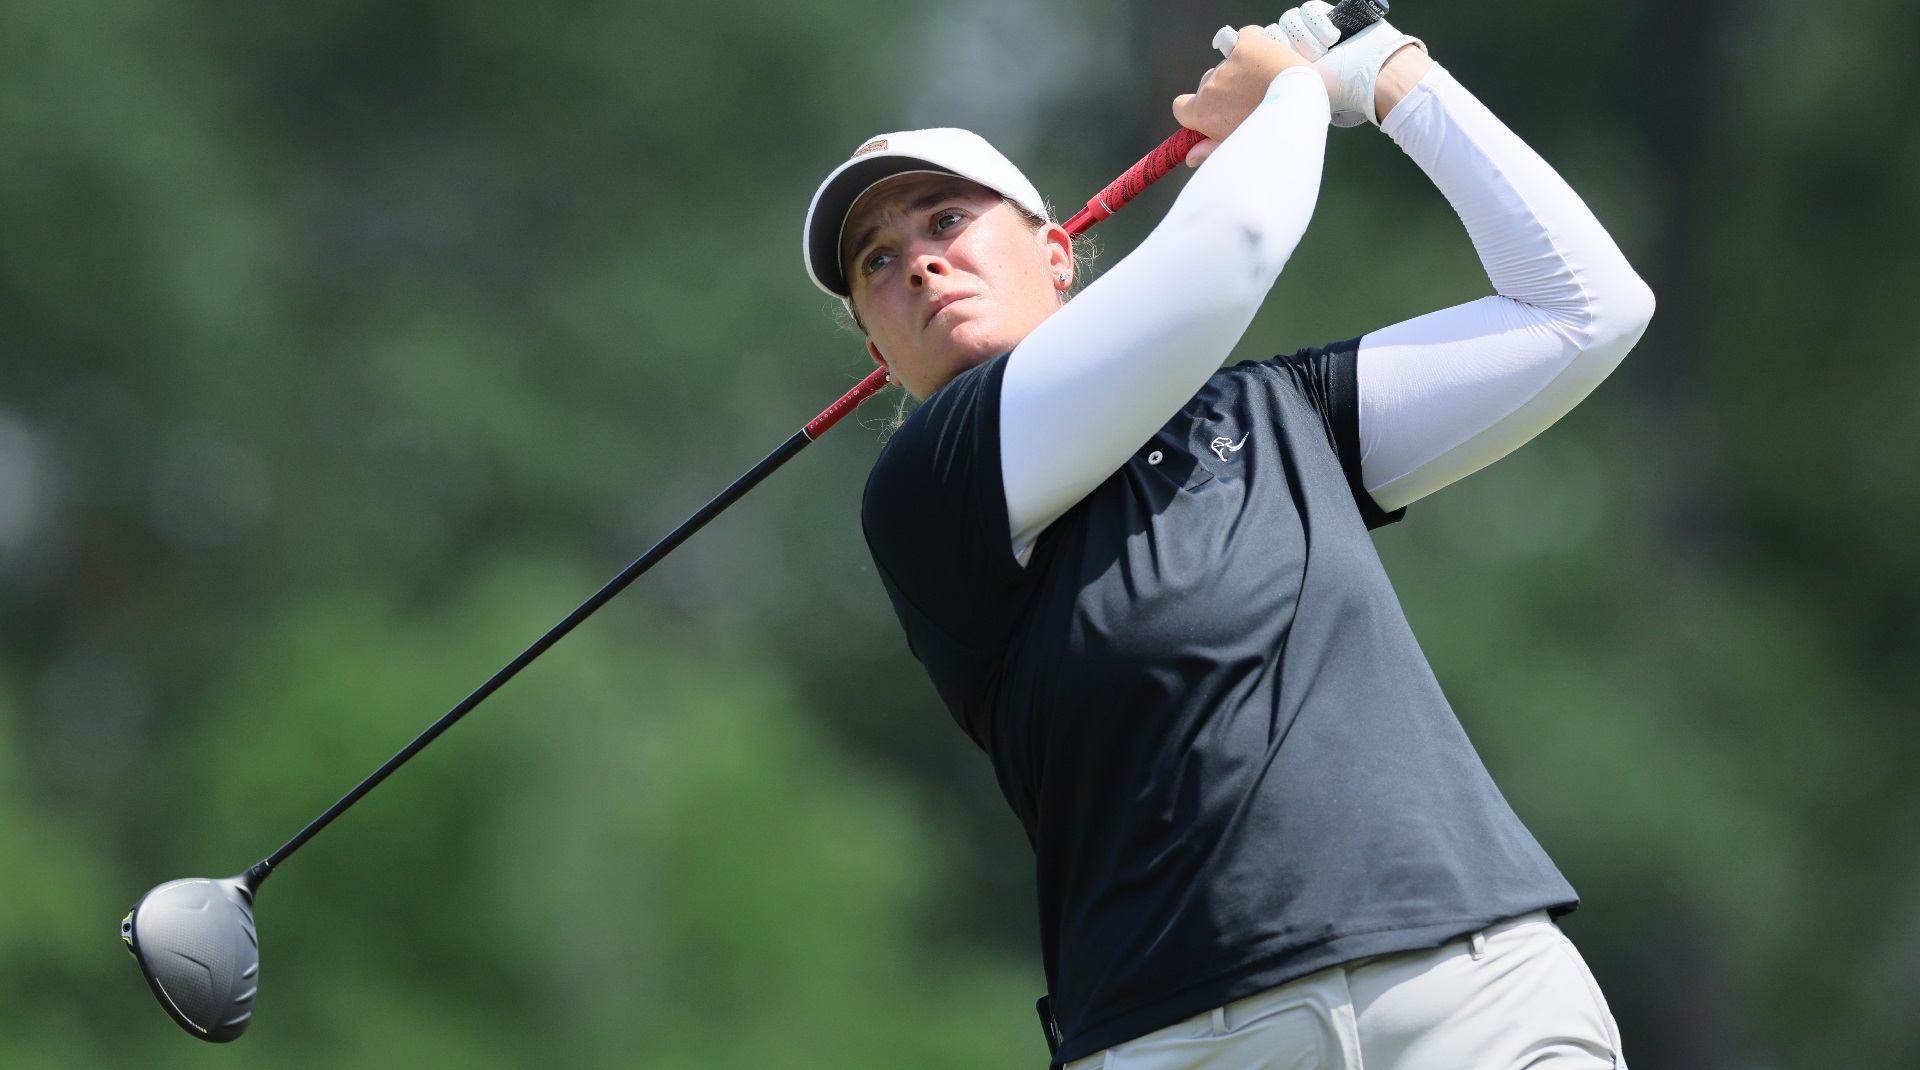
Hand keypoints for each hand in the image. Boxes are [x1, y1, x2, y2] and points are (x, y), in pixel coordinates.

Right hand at [1172, 27, 1314, 166]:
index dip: (1194, 108)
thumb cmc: (1270, 135)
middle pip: (1208, 84)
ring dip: (1242, 70)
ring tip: (1267, 82)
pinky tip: (1268, 57)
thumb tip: (1191, 158)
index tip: (1213, 112)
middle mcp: (1211, 88)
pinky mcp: (1248, 46)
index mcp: (1203, 113)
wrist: (1300, 107)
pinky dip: (1254, 44)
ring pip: (1229, 63)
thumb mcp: (1237, 147)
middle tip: (1251, 100)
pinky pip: (1246, 37)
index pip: (1181, 107)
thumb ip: (1210, 150)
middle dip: (1224, 90)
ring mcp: (1228, 65)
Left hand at [1273, 1, 1424, 126]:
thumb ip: (1284, 82)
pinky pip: (1309, 9)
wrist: (1375, 74)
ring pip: (1291, 18)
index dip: (1272, 51)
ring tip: (1327, 50)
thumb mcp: (1307, 89)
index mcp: (1289, 65)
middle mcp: (1299, 46)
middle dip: (1292, 45)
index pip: (1264, 47)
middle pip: (1275, 31)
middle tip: (1313, 59)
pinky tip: (1333, 37)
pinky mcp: (1330, 14)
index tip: (1289, 65)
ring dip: (1308, 35)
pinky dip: (1319, 21)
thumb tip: (1258, 79)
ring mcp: (1314, 29)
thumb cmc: (1343, 90)